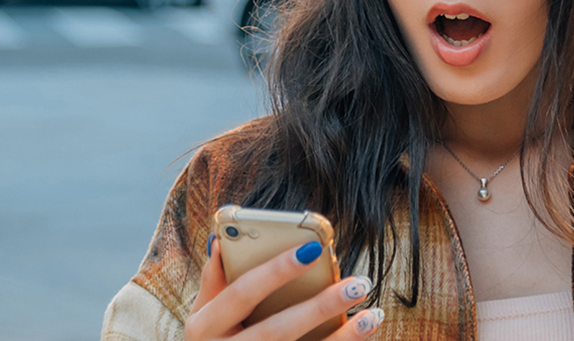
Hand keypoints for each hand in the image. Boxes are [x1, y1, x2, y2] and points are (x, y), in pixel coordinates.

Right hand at [186, 238, 383, 340]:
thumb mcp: (201, 318)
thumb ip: (213, 283)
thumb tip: (221, 241)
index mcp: (204, 327)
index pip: (243, 293)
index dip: (276, 271)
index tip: (314, 249)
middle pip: (277, 329)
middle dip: (320, 307)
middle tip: (357, 284)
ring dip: (342, 338)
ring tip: (371, 315)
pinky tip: (362, 332)